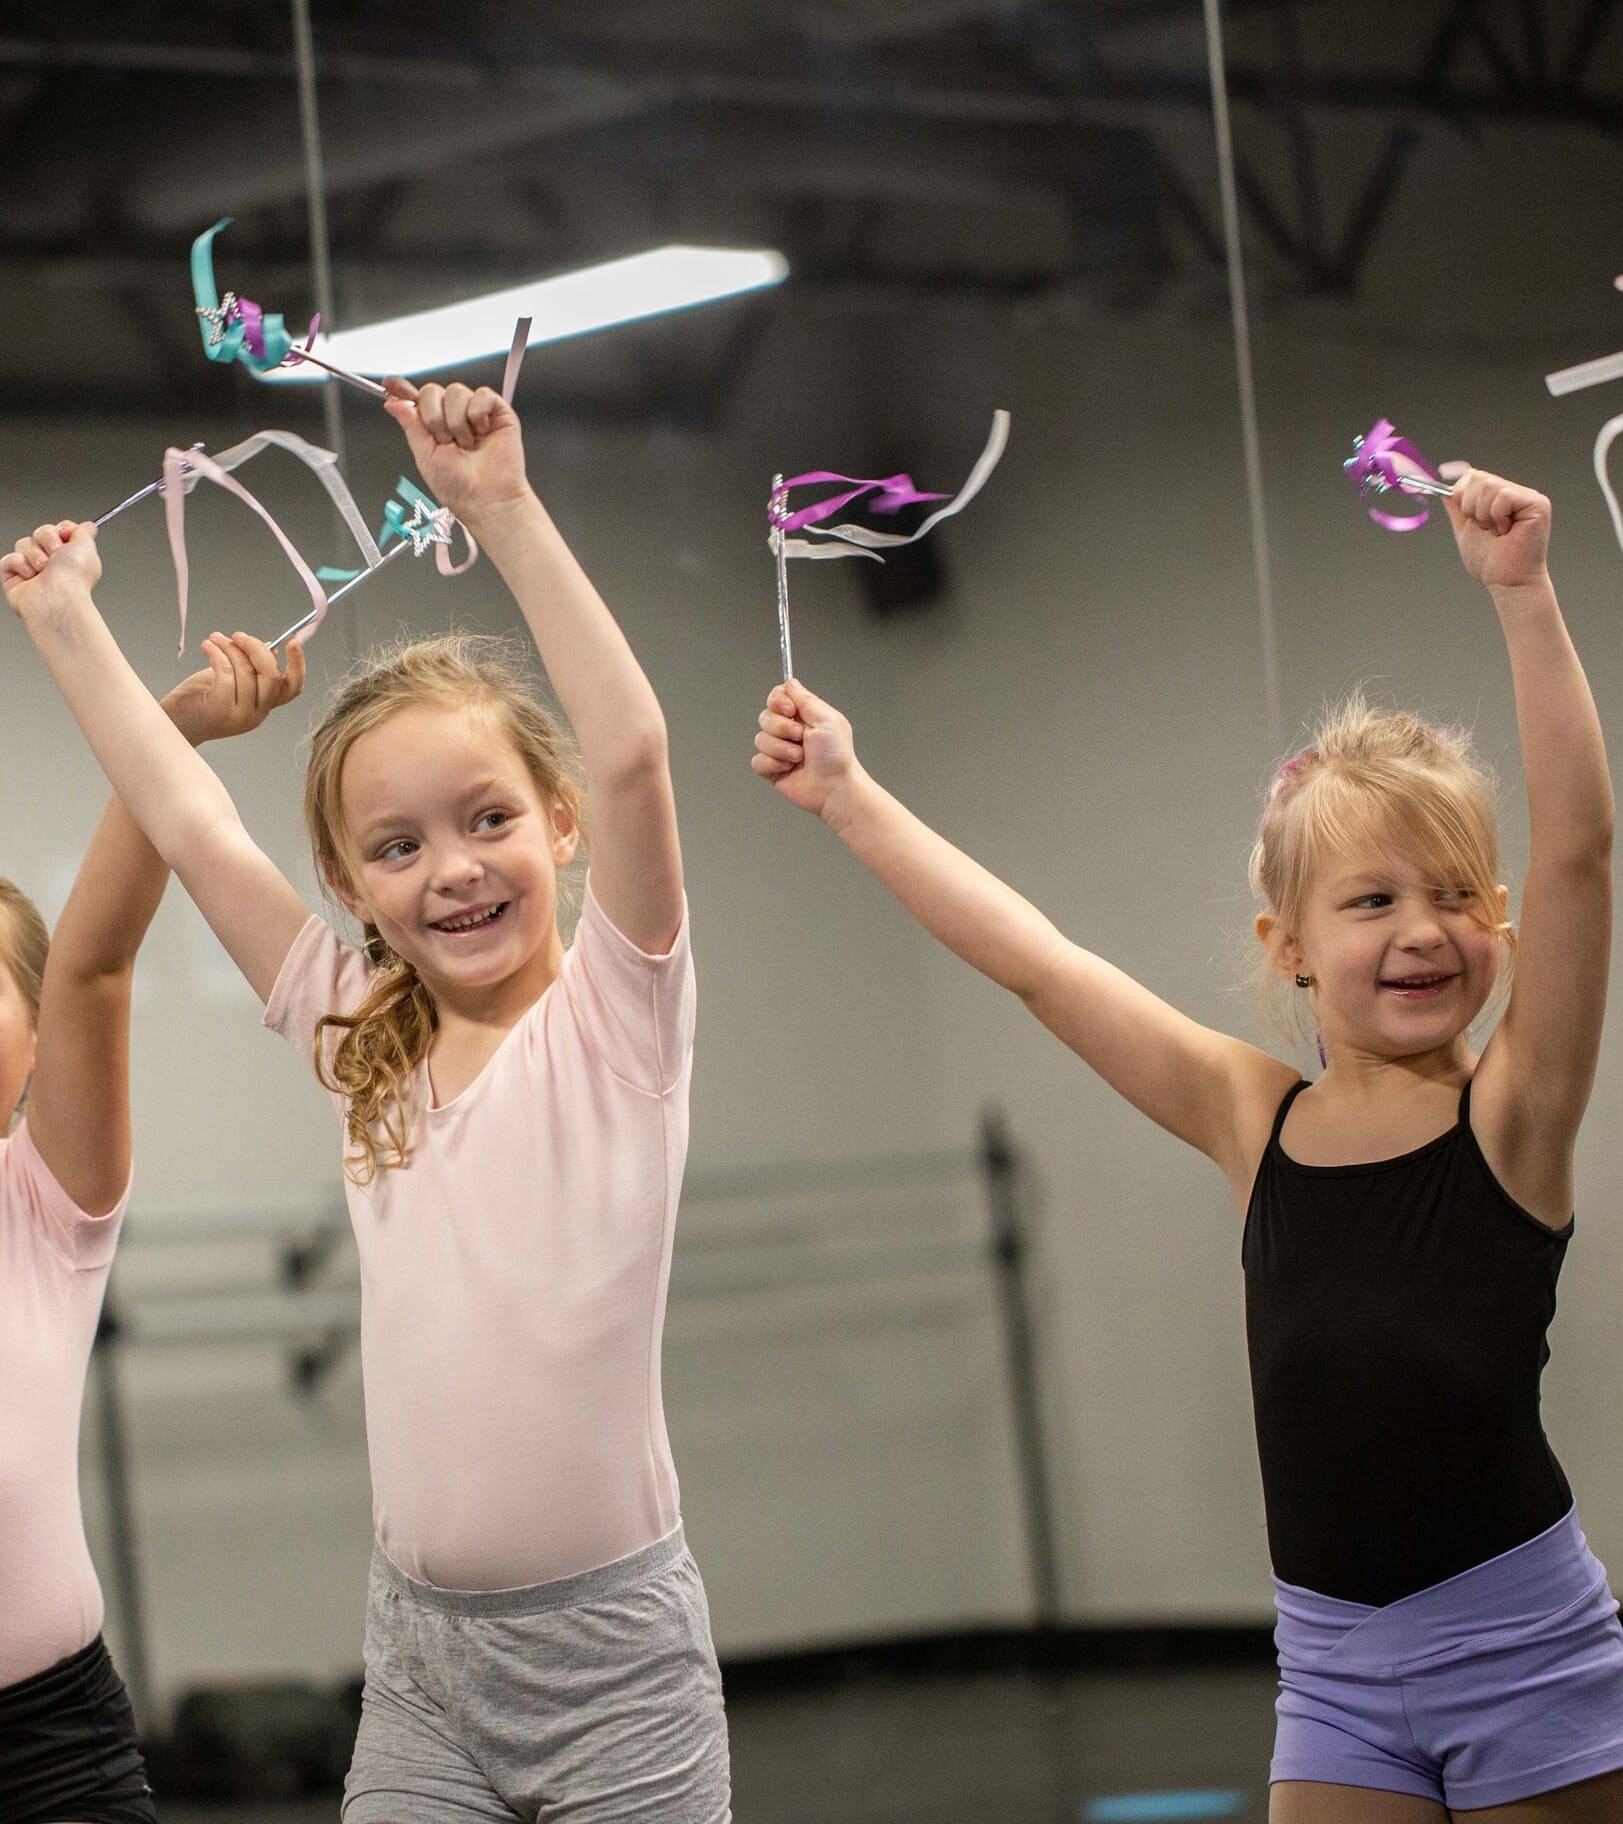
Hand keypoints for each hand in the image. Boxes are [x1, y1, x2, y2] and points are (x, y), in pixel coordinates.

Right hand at [1, 521, 100, 620]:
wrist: (57, 599)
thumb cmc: (73, 578)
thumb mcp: (87, 546)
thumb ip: (84, 532)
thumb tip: (87, 526)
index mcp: (70, 555)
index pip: (58, 529)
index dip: (61, 530)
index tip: (66, 536)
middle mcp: (52, 562)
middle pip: (39, 533)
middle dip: (47, 541)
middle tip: (55, 557)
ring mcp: (32, 570)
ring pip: (23, 544)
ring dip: (34, 555)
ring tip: (43, 571)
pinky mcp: (14, 579)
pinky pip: (8, 560)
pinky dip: (18, 566)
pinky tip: (30, 577)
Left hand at [161, 631, 305, 746]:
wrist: (173, 722)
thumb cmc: (200, 699)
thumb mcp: (231, 680)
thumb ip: (252, 668)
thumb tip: (270, 647)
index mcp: (263, 705)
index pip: (292, 688)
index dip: (298, 664)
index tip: (292, 641)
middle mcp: (257, 714)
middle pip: (273, 676)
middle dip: (257, 649)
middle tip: (239, 635)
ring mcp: (241, 715)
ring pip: (246, 672)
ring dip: (230, 648)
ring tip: (215, 638)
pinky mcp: (222, 710)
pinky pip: (226, 673)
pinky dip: (217, 654)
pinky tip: (207, 646)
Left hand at [382, 378, 531, 527]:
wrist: (487, 499)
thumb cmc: (459, 487)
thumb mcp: (425, 456)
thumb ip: (411, 426)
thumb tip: (393, 403)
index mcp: (433, 426)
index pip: (415, 399)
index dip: (402, 389)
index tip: (390, 384)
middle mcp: (452, 416)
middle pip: (432, 391)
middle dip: (434, 416)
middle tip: (445, 440)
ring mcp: (474, 412)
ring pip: (456, 391)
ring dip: (457, 421)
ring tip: (466, 444)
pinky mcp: (497, 412)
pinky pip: (482, 394)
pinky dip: (478, 413)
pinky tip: (482, 432)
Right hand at [752, 678, 859, 823]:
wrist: (834, 788)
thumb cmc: (836, 756)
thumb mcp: (826, 718)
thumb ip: (805, 698)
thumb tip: (790, 682)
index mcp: (802, 716)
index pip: (777, 697)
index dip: (778, 702)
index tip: (790, 711)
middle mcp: (789, 731)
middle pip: (765, 716)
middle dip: (781, 728)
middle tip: (801, 738)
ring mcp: (779, 750)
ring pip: (760, 739)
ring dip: (781, 749)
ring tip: (799, 757)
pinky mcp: (772, 769)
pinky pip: (757, 760)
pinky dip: (773, 764)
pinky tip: (788, 769)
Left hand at [1440, 465, 1551, 592]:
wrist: (1505, 580)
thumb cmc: (1490, 561)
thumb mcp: (1464, 528)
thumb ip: (1456, 507)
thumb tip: (1444, 489)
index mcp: (1499, 497)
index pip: (1473, 476)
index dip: (1462, 496)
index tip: (1470, 519)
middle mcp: (1515, 492)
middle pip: (1478, 478)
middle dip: (1471, 508)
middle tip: (1486, 528)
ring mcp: (1528, 496)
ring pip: (1489, 486)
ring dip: (1484, 515)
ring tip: (1497, 531)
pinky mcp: (1537, 503)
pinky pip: (1504, 496)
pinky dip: (1497, 516)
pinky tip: (1507, 530)